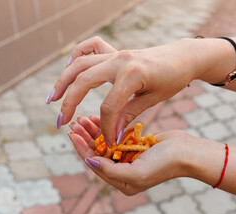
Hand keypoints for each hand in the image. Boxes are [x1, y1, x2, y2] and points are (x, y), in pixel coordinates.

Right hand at [53, 37, 202, 144]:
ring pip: (80, 64)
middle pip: (84, 81)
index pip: (109, 106)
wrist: (184, 56)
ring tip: (52, 98)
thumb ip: (128, 113)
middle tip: (60, 122)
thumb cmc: (173, 78)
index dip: (106, 127)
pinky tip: (69, 71)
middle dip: (69, 103)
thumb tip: (111, 132)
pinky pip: (88, 49)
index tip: (107, 142)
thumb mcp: (153, 98)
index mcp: (132, 74)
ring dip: (63, 80)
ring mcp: (115, 53)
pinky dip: (75, 58)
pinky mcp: (114, 52)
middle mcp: (119, 60)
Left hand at [68, 115, 199, 194]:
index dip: (81, 149)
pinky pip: (115, 136)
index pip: (94, 164)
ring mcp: (128, 158)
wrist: (186, 152)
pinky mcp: (134, 146)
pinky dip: (107, 127)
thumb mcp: (136, 173)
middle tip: (75, 123)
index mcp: (121, 182)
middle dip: (85, 138)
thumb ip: (110, 171)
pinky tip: (98, 118)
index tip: (72, 134)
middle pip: (97, 153)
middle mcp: (122, 172)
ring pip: (105, 143)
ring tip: (83, 118)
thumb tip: (89, 163)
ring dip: (94, 131)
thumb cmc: (164, 164)